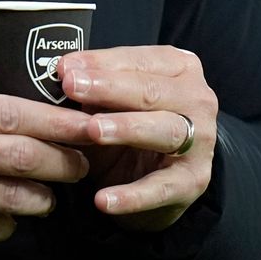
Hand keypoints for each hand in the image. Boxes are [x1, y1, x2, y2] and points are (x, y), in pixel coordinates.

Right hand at [0, 81, 93, 256]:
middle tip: (82, 163)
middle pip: (25, 155)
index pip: (14, 112)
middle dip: (64, 161)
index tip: (90, 124)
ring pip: (16, 197)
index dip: (60, 122)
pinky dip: (7, 224)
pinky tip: (5, 216)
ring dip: (42, 198)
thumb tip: (13, 108)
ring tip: (47, 193)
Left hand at [59, 46, 217, 232]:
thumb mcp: (112, 99)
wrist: (156, 177)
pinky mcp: (193, 181)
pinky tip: (103, 200)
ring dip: (127, 128)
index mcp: (178, 68)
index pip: (139, 60)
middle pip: (152, 91)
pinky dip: (132, 195)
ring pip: (165, 129)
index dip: (100, 62)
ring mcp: (200, 142)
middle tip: (72, 87)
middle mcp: (197, 100)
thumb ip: (92, 83)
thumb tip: (60, 70)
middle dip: (109, 88)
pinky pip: (161, 188)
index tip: (65, 67)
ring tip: (93, 130)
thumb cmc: (129, 123)